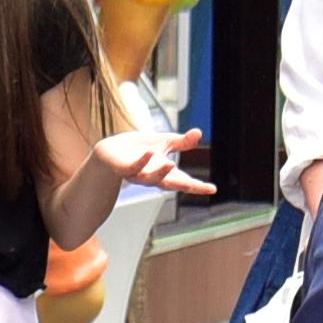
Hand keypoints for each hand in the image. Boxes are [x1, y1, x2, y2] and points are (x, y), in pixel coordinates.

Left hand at [96, 126, 215, 198]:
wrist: (110, 150)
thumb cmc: (138, 149)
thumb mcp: (164, 143)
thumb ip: (181, 142)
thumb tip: (199, 133)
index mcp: (165, 172)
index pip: (184, 181)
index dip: (198, 187)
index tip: (212, 189)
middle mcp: (153, 176)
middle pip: (170, 184)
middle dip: (181, 185)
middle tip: (194, 185)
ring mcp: (138, 174)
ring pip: (150, 179)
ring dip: (160, 173)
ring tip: (172, 164)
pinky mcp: (123, 168)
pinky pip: (133, 168)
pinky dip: (141, 162)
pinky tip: (149, 153)